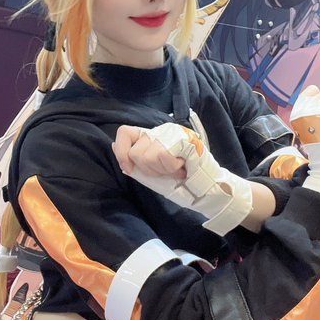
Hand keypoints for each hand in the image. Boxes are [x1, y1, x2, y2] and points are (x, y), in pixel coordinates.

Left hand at [112, 123, 251, 235]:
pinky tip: (182, 167)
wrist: (205, 188)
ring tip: (176, 169)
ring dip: (162, 169)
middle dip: (149, 170)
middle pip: (135, 152)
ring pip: (148, 155)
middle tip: (166, 171)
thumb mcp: (151, 173)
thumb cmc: (180, 181)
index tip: (130, 169)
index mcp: (151, 137)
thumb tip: (114, 147)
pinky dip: (171, 167)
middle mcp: (160, 130)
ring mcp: (172, 132)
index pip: (125, 132)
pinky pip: (163, 155)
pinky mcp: (183, 137)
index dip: (122, 152)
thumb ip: (134, 161)